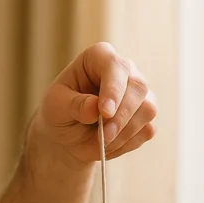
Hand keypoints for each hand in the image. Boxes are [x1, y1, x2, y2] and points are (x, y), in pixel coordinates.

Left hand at [35, 42, 156, 163]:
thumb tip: (95, 108)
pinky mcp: (146, 114)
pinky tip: (110, 144)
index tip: (105, 112)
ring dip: (124, 132)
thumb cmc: (60, 114)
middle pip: (138, 87)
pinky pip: (148, 128)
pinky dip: (129, 142)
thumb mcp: (56, 107)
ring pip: (147, 109)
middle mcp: (124, 70)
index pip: (114, 65)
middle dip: (121, 117)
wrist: (69, 136)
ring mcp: (138, 92)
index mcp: (98, 58)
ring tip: (101, 142)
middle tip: (103, 137)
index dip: (113, 88)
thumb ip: (74, 105)